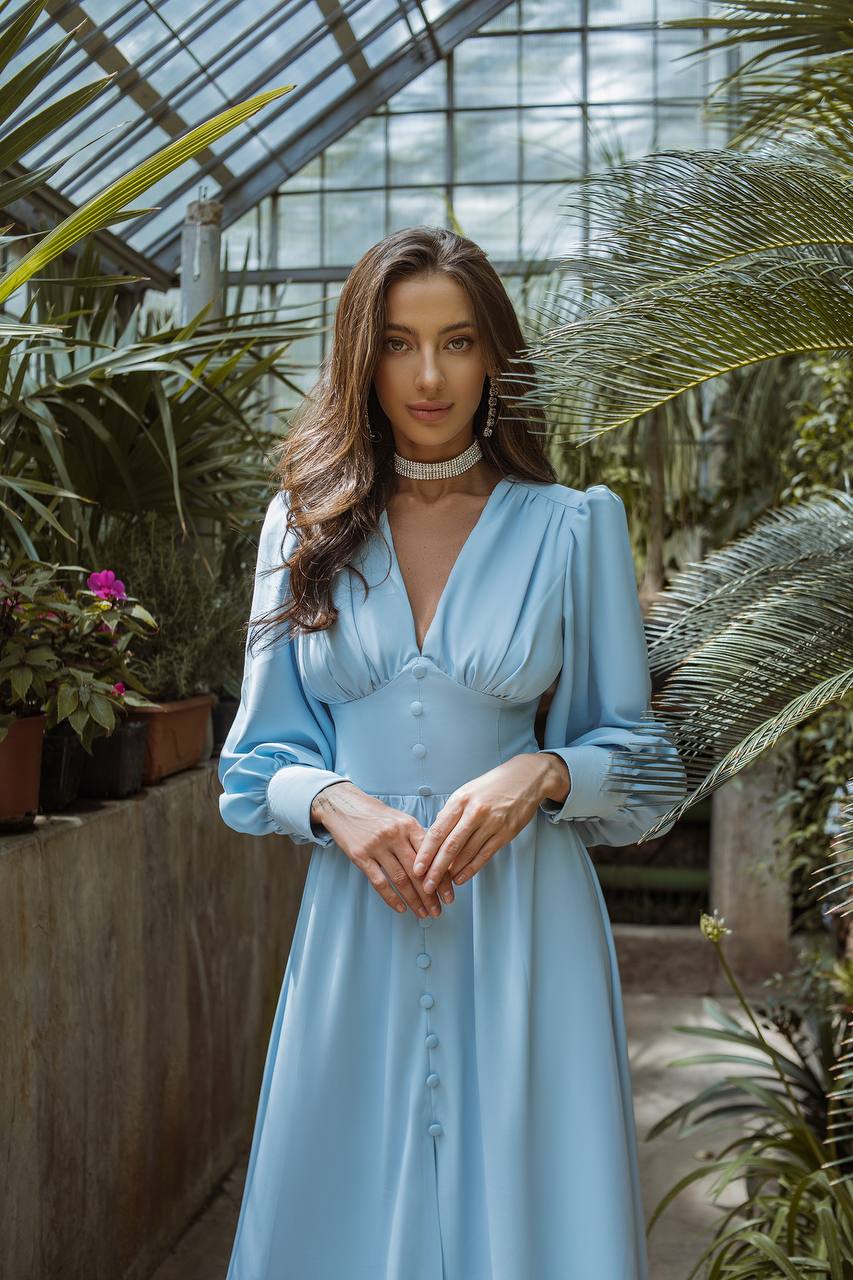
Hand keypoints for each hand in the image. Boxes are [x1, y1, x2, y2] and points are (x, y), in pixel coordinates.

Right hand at [311, 782, 455, 916]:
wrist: (344, 805)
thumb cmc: (376, 814)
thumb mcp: (401, 819)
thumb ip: (417, 838)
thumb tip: (438, 862)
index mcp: (409, 825)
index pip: (431, 855)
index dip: (441, 877)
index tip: (448, 894)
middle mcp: (394, 835)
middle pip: (417, 871)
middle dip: (430, 894)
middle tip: (438, 910)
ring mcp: (377, 846)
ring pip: (400, 879)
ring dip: (413, 900)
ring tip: (422, 913)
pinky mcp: (360, 856)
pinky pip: (379, 881)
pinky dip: (391, 897)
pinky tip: (401, 907)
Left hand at [411, 753, 567, 889]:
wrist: (526, 778)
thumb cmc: (492, 785)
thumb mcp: (466, 791)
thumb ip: (450, 812)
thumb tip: (434, 834)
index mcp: (460, 800)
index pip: (437, 831)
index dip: (425, 853)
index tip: (417, 868)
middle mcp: (474, 812)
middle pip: (450, 846)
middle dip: (436, 869)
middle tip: (426, 885)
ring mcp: (491, 823)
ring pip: (467, 853)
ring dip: (452, 872)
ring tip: (441, 885)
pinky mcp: (506, 833)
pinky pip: (484, 855)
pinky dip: (471, 869)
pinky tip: (461, 878)